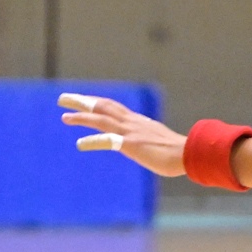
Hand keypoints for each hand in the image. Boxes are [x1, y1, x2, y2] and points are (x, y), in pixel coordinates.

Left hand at [60, 92, 186, 177]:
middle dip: (82, 101)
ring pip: (101, 119)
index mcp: (136, 121)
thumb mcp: (156, 141)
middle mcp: (131, 122)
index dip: (94, 102)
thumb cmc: (177, 152)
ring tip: (64, 116)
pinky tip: (79, 144)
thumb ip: (146, 139)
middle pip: (102, 106)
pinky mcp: (132, 145)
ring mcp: (131, 132)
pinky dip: (92, 140)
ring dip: (82, 117)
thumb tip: (144, 144)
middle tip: (63, 98)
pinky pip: (108, 140)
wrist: (188, 154)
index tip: (81, 100)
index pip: (111, 106)